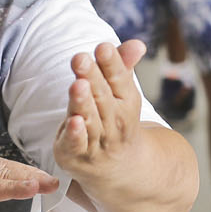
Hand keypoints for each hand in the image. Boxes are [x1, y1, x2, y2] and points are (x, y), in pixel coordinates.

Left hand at [55, 40, 148, 180]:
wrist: (121, 168)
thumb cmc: (116, 120)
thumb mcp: (122, 92)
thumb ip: (122, 65)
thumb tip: (138, 43)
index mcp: (126, 101)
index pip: (119, 79)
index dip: (111, 63)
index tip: (103, 47)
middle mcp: (115, 121)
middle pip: (102, 97)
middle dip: (91, 77)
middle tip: (80, 58)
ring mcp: (97, 141)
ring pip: (89, 119)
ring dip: (83, 102)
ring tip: (78, 84)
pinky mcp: (76, 155)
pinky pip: (76, 144)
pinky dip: (75, 134)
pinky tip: (73, 121)